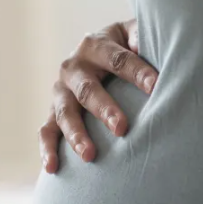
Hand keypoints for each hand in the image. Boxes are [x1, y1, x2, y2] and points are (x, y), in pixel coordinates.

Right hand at [41, 19, 156, 172]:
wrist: (98, 53)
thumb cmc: (128, 47)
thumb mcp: (135, 36)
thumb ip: (144, 37)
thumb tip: (156, 46)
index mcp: (95, 45)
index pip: (118, 60)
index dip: (137, 73)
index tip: (156, 87)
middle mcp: (73, 66)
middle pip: (88, 89)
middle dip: (104, 109)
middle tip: (121, 127)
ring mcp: (61, 90)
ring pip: (65, 113)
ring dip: (76, 134)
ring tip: (89, 156)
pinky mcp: (53, 111)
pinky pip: (46, 131)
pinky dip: (47, 149)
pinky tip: (52, 168)